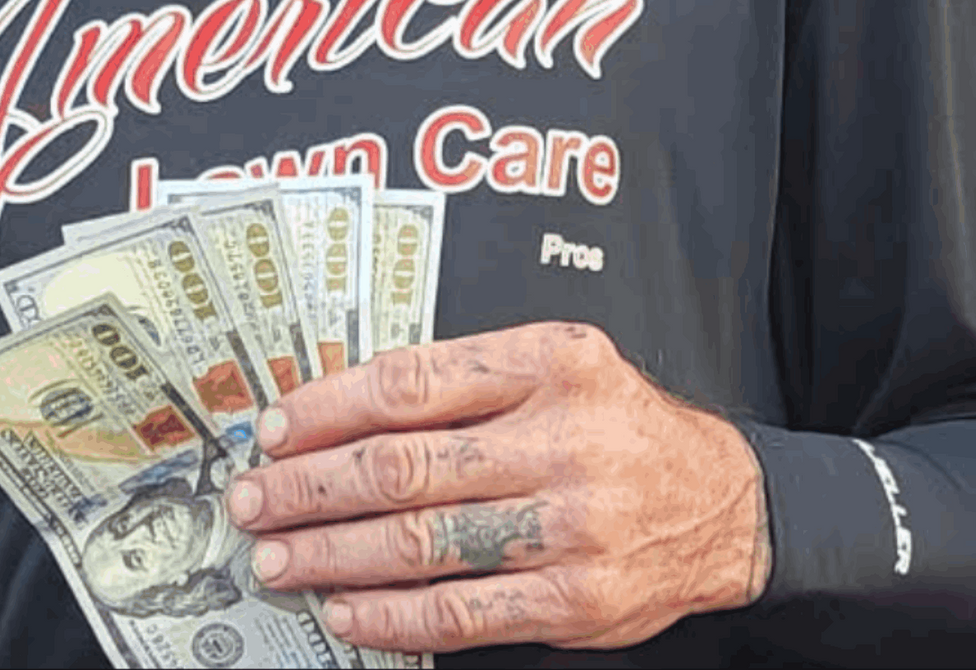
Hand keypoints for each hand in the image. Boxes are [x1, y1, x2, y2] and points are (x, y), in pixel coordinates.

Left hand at [223, 321, 768, 656]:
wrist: (722, 503)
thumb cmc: (618, 421)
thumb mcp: (557, 360)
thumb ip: (465, 377)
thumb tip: (342, 406)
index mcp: (549, 361)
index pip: (412, 381)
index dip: (330, 406)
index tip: (276, 426)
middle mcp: (560, 440)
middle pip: (406, 466)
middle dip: (312, 486)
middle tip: (253, 497)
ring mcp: (568, 527)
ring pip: (423, 542)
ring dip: (334, 554)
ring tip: (277, 557)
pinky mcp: (574, 603)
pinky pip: (463, 613)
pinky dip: (392, 615)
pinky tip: (343, 608)